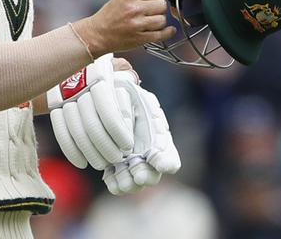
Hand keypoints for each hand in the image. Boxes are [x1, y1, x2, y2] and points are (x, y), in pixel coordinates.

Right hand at [47, 54, 134, 169]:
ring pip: (76, 132)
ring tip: (103, 163)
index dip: (118, 132)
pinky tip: (82, 162)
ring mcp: (63, 97)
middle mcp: (79, 87)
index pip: (107, 111)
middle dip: (106, 148)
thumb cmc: (104, 68)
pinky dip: (71, 150)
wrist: (73, 62)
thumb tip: (135, 86)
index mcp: (98, 76)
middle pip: (91, 126)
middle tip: (117, 158)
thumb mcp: (118, 66)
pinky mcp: (53, 105)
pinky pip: (60, 131)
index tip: (128, 145)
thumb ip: (127, 76)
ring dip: (91, 153)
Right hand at [72, 0, 175, 57]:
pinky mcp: (140, 38)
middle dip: (159, 7)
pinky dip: (168, 32)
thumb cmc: (109, 16)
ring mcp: (137, 24)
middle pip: (162, 4)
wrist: (97, 34)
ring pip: (163, 19)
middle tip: (153, 11)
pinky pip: (162, 34)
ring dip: (160, 21)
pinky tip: (168, 30)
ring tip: (152, 21)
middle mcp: (133, 8)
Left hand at [102, 76, 180, 194]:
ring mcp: (132, 163)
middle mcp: (148, 156)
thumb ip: (142, 110)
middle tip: (139, 175)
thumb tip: (136, 120)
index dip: (166, 162)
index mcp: (160, 140)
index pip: (170, 159)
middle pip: (152, 175)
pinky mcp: (115, 166)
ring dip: (129, 183)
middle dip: (146, 176)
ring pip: (135, 181)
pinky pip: (117, 181)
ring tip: (123, 181)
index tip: (159, 162)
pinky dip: (114, 183)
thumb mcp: (141, 99)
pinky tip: (110, 178)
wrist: (113, 101)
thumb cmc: (130, 99)